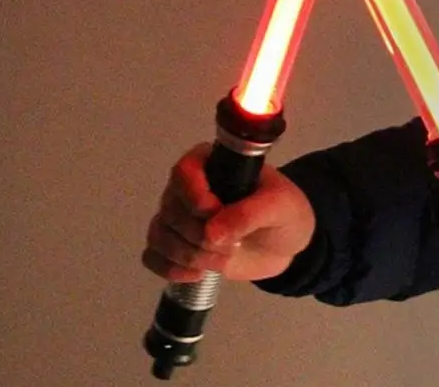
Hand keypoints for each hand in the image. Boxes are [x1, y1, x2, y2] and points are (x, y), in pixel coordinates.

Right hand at [142, 143, 316, 282]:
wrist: (285, 243)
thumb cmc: (285, 212)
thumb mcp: (279, 206)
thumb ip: (249, 214)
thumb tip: (210, 234)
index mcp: (213, 164)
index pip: (184, 171)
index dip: (194, 195)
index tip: (215, 214)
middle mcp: (189, 187)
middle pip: (170, 208)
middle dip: (198, 236)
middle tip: (232, 246)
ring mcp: (181, 217)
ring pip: (159, 234)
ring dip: (187, 255)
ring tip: (221, 261)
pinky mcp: (178, 245)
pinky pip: (153, 256)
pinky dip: (169, 269)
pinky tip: (198, 275)